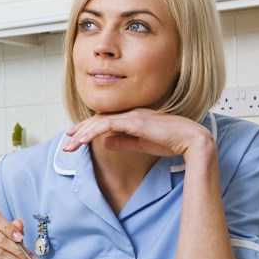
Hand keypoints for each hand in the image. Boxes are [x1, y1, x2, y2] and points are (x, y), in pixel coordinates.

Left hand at [62, 108, 214, 157]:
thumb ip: (123, 142)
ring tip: (70, 145)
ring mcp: (132, 116)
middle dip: (81, 131)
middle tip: (67, 142)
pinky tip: (83, 140)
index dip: (88, 128)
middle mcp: (130, 113)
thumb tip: (105, 142)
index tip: (76, 137)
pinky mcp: (134, 121)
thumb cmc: (171, 142)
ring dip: (83, 133)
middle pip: (98, 120)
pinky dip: (93, 132)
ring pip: (99, 122)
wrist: (191, 140)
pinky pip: (107, 125)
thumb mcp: (141, 144)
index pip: (105, 120)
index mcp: (133, 117)